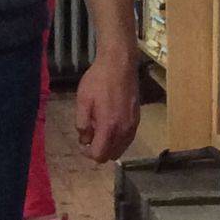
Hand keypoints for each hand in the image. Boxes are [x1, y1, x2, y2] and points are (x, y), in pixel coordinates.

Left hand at [74, 45, 139, 162]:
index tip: (82, 145)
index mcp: (109, 127)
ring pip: (121, 148)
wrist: (120, 64)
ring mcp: (133, 125)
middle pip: (111, 155)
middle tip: (90, 137)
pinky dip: (118, 139)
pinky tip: (111, 125)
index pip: (100, 155)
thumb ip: (82, 124)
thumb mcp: (83, 101)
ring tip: (99, 129)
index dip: (88, 154)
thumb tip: (84, 140)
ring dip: (109, 145)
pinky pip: (128, 139)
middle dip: (99, 150)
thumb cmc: (99, 80)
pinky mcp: (137, 119)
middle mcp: (124, 130)